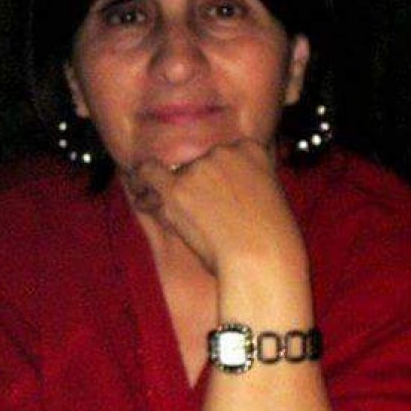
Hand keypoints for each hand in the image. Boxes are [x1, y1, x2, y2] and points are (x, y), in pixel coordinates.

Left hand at [126, 139, 306, 275]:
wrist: (263, 261)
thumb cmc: (270, 241)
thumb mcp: (269, 198)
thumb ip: (244, 182)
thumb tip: (215, 187)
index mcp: (250, 149)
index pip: (223, 156)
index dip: (219, 180)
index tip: (221, 200)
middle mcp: (223, 151)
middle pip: (198, 164)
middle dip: (197, 187)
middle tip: (205, 217)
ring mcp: (198, 168)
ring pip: (175, 175)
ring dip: (174, 195)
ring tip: (187, 222)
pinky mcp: (176, 188)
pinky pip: (148, 172)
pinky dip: (142, 182)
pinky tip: (140, 192)